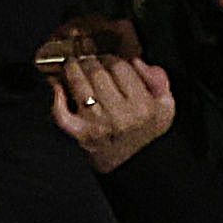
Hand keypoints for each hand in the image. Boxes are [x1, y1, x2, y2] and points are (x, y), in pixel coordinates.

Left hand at [48, 52, 174, 170]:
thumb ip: (158, 82)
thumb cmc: (146, 133)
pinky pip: (63, 115)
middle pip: (98, 73)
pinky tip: (58, 87)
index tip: (107, 58)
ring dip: (73, 70)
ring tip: (72, 64)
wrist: (132, 164)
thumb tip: (138, 62)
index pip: (120, 67)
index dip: (111, 57)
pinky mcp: (81, 135)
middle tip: (88, 58)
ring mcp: (98, 125)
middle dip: (90, 60)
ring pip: (80, 86)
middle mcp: (120, 115)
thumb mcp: (165, 108)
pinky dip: (57, 100)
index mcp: (142, 106)